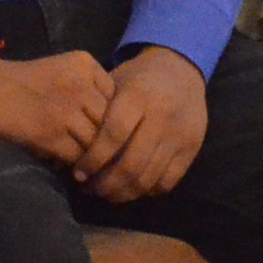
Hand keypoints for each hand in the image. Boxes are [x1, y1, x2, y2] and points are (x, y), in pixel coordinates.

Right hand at [0, 47, 112, 166]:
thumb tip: (121, 124)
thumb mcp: (65, 70)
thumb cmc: (27, 82)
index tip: (109, 131)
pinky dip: (77, 164)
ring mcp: (66, 109)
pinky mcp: (51, 133)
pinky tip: (73, 166)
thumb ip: (92, 87)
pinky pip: (77, 156)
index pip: (118, 98)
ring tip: (92, 165)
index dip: (115, 119)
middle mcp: (80, 84)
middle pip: (110, 122)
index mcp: (85, 64)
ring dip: (93, 156)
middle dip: (107, 140)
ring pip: (96, 142)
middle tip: (107, 156)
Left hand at [71, 48, 208, 203]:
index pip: (113, 136)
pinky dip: (147, 191)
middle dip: (106, 184)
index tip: (78, 173)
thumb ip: (97, 113)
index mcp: (138, 95)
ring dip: (124, 193)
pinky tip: (132, 188)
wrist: (182, 69)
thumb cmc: (138, 79)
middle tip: (90, 189)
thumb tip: (70, 151)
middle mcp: (162, 116)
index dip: (93, 159)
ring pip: (148, 178)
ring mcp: (179, 135)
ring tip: (107, 193)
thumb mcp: (115, 83)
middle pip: (131, 164)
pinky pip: (167, 182)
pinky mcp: (192, 149)